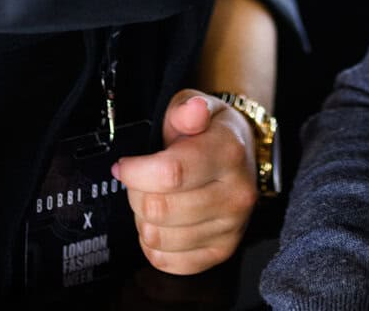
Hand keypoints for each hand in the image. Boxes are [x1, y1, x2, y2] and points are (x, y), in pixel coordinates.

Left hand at [113, 89, 256, 275]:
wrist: (242, 156)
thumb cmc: (210, 132)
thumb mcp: (197, 106)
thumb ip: (186, 108)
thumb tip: (192, 112)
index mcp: (229, 153)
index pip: (169, 174)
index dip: (135, 172)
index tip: (126, 166)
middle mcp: (236, 194)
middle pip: (158, 209)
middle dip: (136, 194)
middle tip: (141, 182)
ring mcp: (231, 227)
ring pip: (158, 238)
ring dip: (144, 221)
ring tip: (155, 200)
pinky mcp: (222, 252)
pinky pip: (167, 262)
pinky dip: (154, 246)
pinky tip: (164, 223)